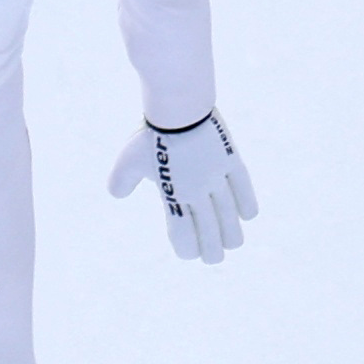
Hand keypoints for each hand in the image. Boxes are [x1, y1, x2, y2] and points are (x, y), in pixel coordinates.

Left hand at [107, 114, 257, 263]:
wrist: (178, 106)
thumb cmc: (150, 134)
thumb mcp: (127, 159)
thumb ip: (121, 180)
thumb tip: (116, 195)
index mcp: (172, 194)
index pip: (182, 233)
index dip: (187, 248)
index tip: (190, 254)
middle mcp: (197, 191)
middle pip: (209, 230)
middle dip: (211, 249)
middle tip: (214, 258)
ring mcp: (216, 177)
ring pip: (229, 215)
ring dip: (231, 234)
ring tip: (233, 244)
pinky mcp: (231, 160)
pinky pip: (243, 188)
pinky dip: (246, 204)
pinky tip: (247, 216)